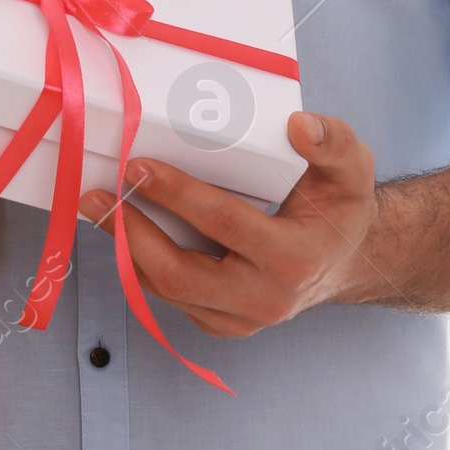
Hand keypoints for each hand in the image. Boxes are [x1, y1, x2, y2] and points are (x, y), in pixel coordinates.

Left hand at [77, 111, 379, 337]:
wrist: (346, 261)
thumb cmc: (342, 209)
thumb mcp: (352, 168)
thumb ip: (333, 142)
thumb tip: (300, 126)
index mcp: (293, 259)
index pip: (223, 224)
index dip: (177, 194)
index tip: (138, 165)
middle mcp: (264, 298)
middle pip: (180, 274)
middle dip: (131, 232)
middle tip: (98, 194)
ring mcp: (239, 319)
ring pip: (166, 290)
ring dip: (125, 248)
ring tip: (96, 207)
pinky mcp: (220, 323)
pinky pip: (170, 298)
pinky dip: (139, 265)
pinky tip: (120, 231)